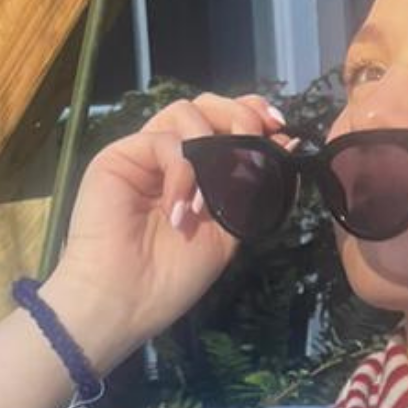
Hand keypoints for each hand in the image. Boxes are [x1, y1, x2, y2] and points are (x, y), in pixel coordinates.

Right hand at [42, 91, 288, 370]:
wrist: (127, 301)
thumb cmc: (173, 276)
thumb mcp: (228, 232)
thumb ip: (252, 189)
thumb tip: (286, 144)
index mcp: (198, 172)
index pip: (224, 124)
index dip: (252, 114)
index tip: (279, 128)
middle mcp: (172, 156)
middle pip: (207, 106)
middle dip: (239, 117)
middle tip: (256, 145)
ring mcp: (145, 153)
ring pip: (186, 111)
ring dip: (211, 148)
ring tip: (208, 202)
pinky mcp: (121, 155)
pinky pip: (165, 141)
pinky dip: (183, 172)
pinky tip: (181, 211)